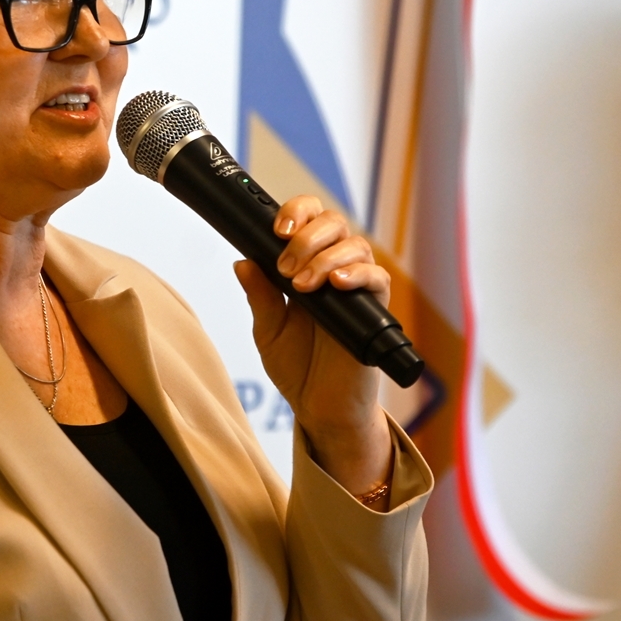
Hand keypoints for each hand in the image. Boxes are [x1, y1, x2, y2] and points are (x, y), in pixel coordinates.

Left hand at [232, 196, 391, 496]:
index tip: (276, 230)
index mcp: (307, 266)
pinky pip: (377, 277)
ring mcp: (357, 288)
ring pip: (355, 245)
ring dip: (324, 257)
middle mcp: (335, 269)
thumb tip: (242, 261)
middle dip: (306, 236)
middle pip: (334, 222)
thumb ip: (259, 295)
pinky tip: (335, 284)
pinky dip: (356, 274)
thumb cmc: (297, 367)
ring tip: (302, 286)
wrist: (320, 408)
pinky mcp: (376, 309)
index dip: (296, 212)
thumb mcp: (268, 329)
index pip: (309, 219)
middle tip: (285, 268)